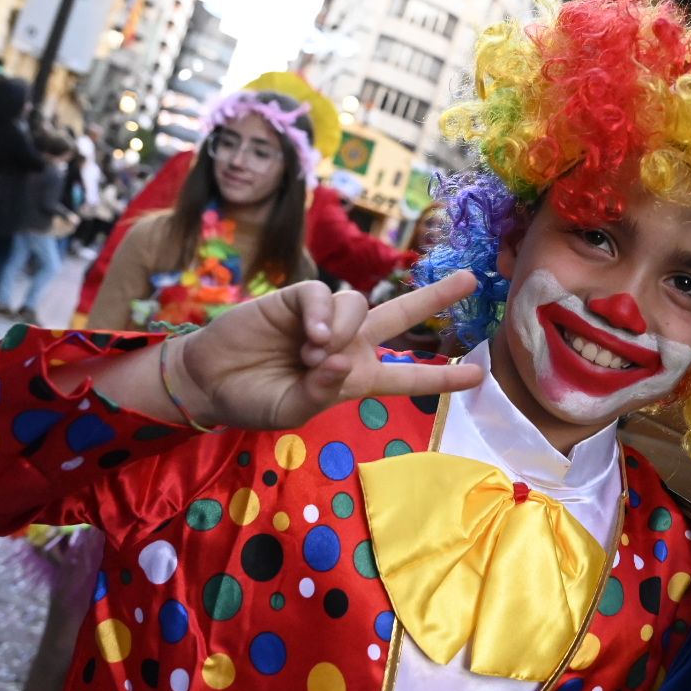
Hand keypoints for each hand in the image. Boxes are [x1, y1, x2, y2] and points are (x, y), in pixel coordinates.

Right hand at [172, 271, 483, 430]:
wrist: (211, 381)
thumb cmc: (255, 400)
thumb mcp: (292, 411)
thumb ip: (322, 392)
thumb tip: (342, 361)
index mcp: (357, 377)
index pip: (408, 376)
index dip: (442, 377)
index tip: (479, 375)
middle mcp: (350, 344)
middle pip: (402, 315)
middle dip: (435, 296)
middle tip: (470, 279)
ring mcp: (327, 320)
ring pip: (360, 305)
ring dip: (342, 331)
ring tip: (311, 355)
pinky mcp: (299, 299)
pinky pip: (325, 295)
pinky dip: (322, 315)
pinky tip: (309, 337)